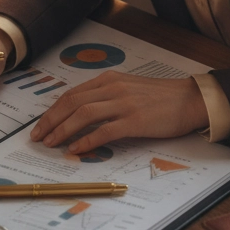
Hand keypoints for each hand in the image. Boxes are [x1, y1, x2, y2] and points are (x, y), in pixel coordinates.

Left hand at [29, 71, 208, 152]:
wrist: (191, 100)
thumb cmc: (162, 97)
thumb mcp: (130, 88)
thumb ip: (107, 96)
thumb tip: (82, 113)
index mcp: (110, 80)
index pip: (73, 94)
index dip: (54, 110)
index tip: (42, 124)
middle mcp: (114, 88)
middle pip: (72, 102)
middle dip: (51, 120)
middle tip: (38, 137)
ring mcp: (124, 104)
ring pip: (83, 115)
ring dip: (63, 130)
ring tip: (51, 143)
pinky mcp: (135, 121)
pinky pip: (104, 131)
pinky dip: (86, 140)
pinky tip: (76, 149)